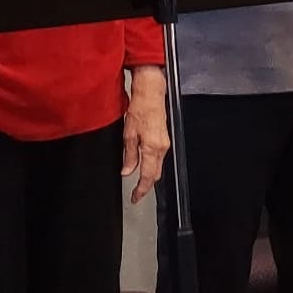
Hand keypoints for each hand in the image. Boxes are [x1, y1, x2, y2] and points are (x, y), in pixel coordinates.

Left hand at [122, 67, 169, 202]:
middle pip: (156, 174)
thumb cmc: (140, 109)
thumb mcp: (128, 134)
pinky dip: (152, 166)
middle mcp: (161, 148)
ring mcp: (164, 144)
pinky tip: (144, 166)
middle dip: (146, 186)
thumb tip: (127, 171)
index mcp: (152, 148)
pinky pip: (159, 158)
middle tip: (136, 194)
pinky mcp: (164, 139)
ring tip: (138, 183)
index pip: (148, 176)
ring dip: (149, 176)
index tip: (135, 197)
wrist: (151, 94)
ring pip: (158, 167)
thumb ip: (129, 155)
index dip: (142, 189)